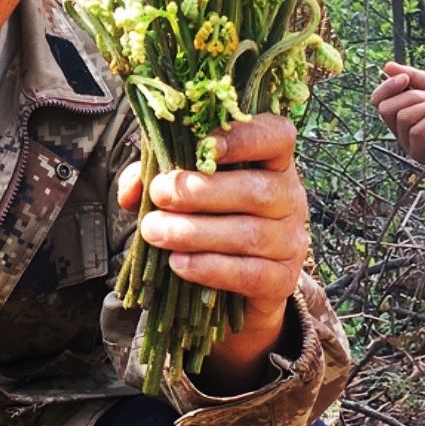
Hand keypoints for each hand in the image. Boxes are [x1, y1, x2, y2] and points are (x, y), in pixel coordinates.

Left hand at [116, 114, 308, 387]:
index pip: (276, 136)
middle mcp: (290, 199)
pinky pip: (249, 274)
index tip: (206, 144)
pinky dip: (210, 268)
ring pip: (249, 234)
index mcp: (273, 164)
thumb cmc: (213, 223)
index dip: (245, 137)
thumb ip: (161, 178)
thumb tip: (133, 189)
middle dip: (201, 192)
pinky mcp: (282, 280)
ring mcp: (291, 242)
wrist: (241, 288)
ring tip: (154, 231)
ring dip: (196, 232)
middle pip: (256, 191)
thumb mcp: (190, 192)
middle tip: (159, 194)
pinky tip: (178, 263)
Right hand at [370, 61, 424, 162]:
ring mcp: (408, 143)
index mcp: (400, 110)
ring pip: (403, 118)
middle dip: (411, 97)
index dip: (387, 86)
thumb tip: (387, 67)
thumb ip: (411, 76)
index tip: (406, 78)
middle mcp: (399, 129)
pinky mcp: (419, 153)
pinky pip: (415, 131)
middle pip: (385, 109)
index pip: (378, 100)